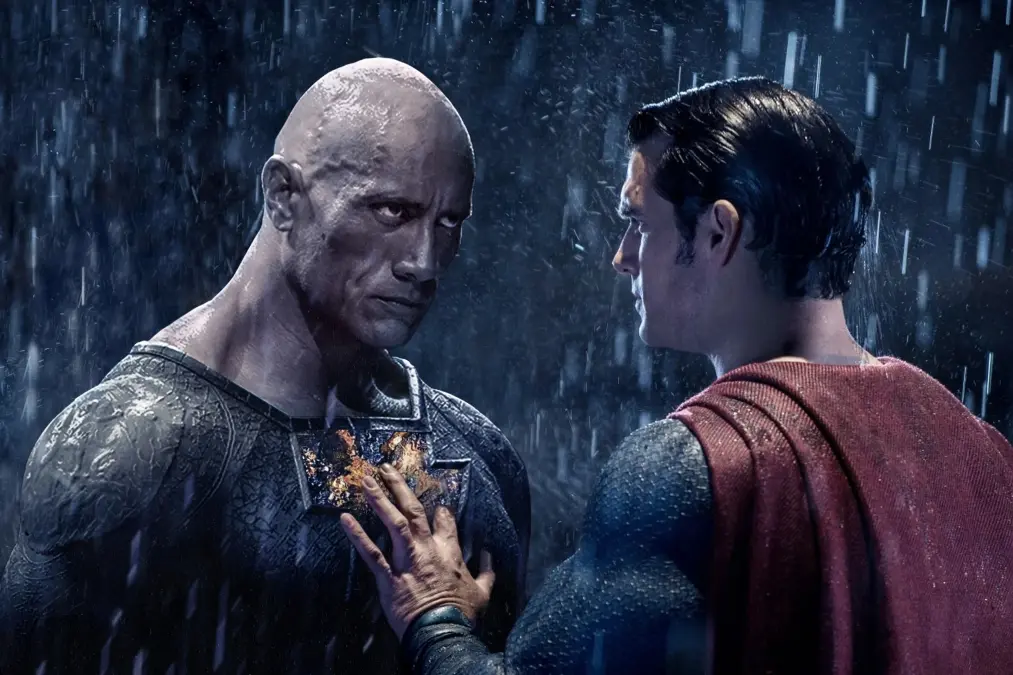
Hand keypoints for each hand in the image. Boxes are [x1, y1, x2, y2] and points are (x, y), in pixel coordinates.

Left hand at [339, 463, 494, 639]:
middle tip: (386, 468)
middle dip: (399, 487)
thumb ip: (487, 571)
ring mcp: (406, 561)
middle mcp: (427, 549)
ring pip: (393, 523)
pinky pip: (371, 553)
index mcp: (449, 551)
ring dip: (379, 499)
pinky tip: (345, 518)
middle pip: (413, 511)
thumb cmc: (462, 614)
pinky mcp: (388, 577)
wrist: (442, 633)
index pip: (445, 520)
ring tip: (365, 479)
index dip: (441, 511)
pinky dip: (357, 535)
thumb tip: (489, 556)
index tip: (436, 505)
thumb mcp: (483, 592)